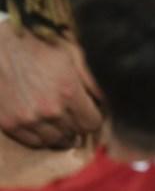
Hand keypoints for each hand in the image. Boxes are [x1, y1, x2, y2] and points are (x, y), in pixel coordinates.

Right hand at [0, 22, 101, 147]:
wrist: (0, 48)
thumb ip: (93, 81)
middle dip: (79, 125)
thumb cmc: (40, 48)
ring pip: (56, 141)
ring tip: (62, 124)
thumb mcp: (74, 56)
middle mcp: (50, 111)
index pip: (93, 124)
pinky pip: (33, 143)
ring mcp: (28, 120)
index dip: (94, 118)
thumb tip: (107, 102)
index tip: (91, 112)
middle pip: (76, 133)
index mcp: (69, 93)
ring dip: (63, 135)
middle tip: (75, 116)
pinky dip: (42, 138)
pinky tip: (45, 128)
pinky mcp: (9, 124)